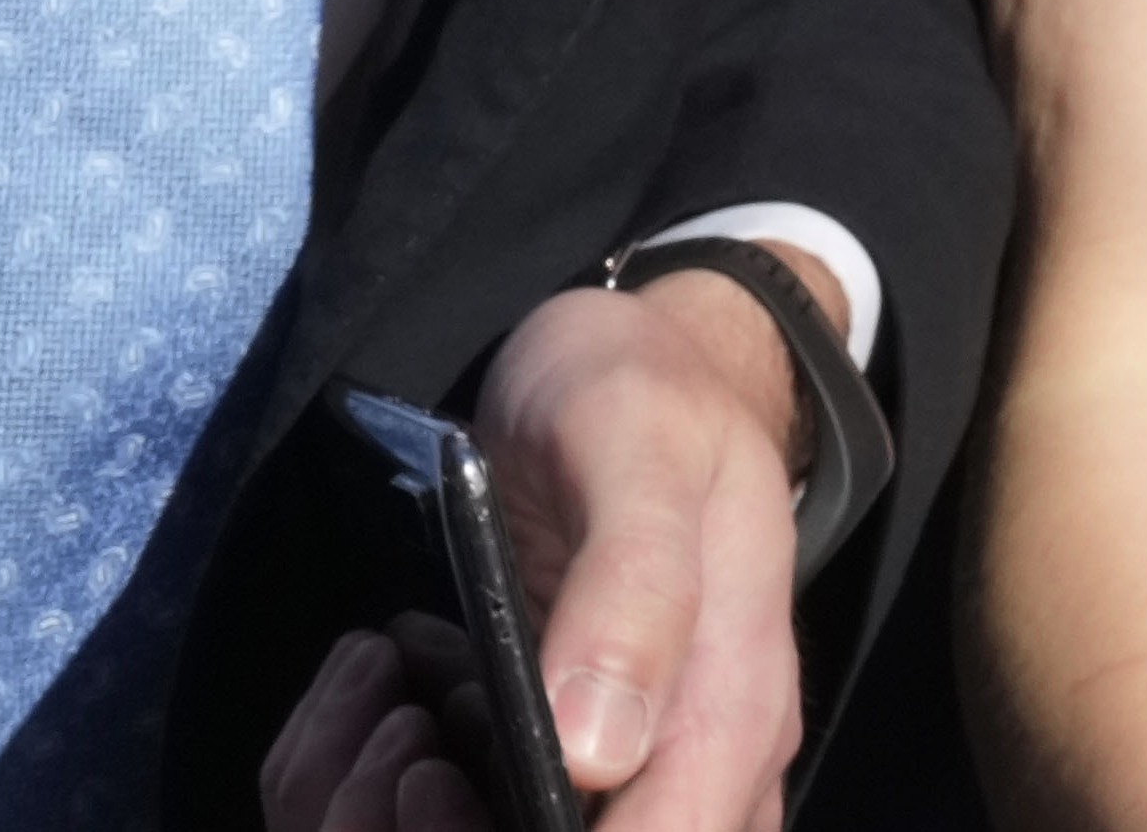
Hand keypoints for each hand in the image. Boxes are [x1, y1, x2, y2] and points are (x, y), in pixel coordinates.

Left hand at [259, 265, 822, 831]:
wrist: (646, 363)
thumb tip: (596, 756)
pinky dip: (462, 815)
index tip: (446, 792)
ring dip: (468, 830)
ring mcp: (663, 764)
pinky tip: (417, 764)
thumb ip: (632, 585)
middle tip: (413, 772)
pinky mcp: (606, 759)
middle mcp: (715, 761)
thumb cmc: (639, 394)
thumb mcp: (635, 445)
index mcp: (738, 702)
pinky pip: (542, 824)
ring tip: (408, 765)